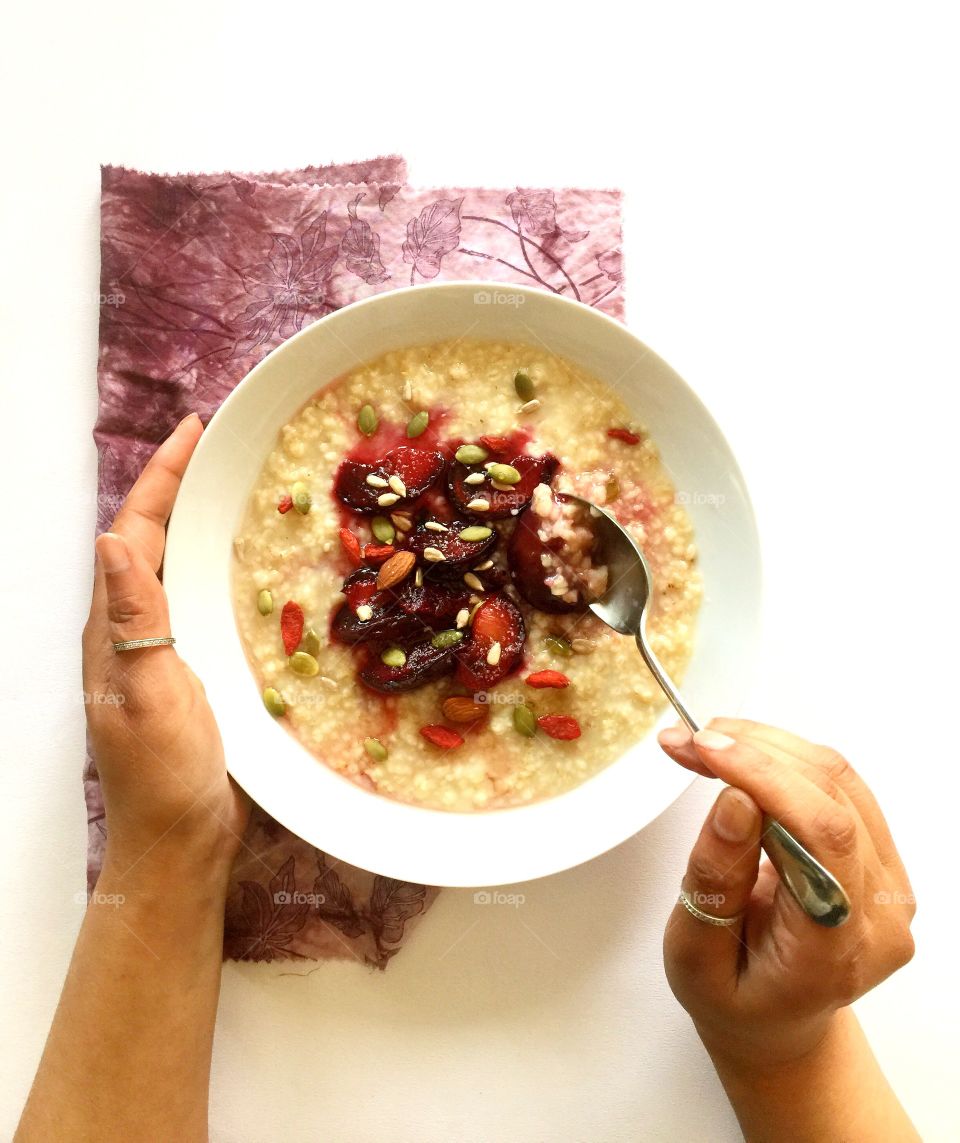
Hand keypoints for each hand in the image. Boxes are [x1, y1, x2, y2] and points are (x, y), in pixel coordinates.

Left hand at [82, 414, 249, 879]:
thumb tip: (113, 539)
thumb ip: (133, 622)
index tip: (193, 432)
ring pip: (175, 568)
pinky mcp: (188, 672)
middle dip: (178, 488)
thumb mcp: (149, 698)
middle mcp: (132, 632)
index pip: (133, 534)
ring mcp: (160, 652)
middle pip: (151, 540)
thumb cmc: (164, 779)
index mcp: (114, 631)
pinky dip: (218, 566)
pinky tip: (250, 565)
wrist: (179, 843)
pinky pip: (198, 600)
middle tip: (219, 447)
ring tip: (235, 488)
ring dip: (198, 522)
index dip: (160, 479)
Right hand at [658, 718, 915, 1072]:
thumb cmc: (733, 997)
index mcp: (836, 949)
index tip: (706, 750)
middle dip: (755, 753)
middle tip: (687, 742)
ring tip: (704, 744)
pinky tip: (739, 755)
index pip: (823, 838)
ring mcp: (889, 884)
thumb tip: (735, 801)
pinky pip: (838, 787)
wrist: (776, 1021)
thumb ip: (714, 882)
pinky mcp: (879, 857)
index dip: (766, 778)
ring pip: (838, 780)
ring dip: (767, 747)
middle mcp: (880, 913)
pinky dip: (783, 759)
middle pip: (833, 798)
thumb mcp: (695, 956)